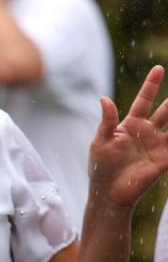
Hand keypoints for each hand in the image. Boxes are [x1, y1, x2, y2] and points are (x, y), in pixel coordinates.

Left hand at [89, 65, 167, 208]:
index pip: (144, 101)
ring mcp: (158, 145)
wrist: (108, 193)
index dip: (151, 85)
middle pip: (166, 111)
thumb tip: (103, 98)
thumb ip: (107, 121)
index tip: (159, 68)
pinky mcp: (164, 160)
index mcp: (131, 125)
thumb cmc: (101, 167)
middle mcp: (147, 132)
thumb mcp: (100, 142)